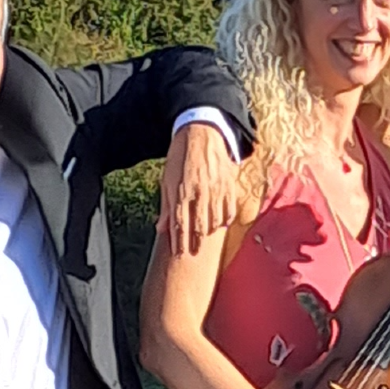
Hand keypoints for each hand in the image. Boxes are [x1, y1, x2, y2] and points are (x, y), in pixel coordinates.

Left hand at [161, 123, 239, 254]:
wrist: (201, 133)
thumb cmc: (180, 157)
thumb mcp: (167, 179)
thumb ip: (166, 206)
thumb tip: (160, 229)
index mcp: (181, 191)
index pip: (179, 224)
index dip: (179, 241)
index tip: (178, 255)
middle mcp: (199, 193)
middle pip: (198, 226)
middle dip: (195, 243)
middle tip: (193, 255)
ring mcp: (215, 189)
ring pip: (214, 220)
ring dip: (209, 233)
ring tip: (206, 242)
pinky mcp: (228, 185)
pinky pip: (229, 209)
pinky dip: (225, 220)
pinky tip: (221, 226)